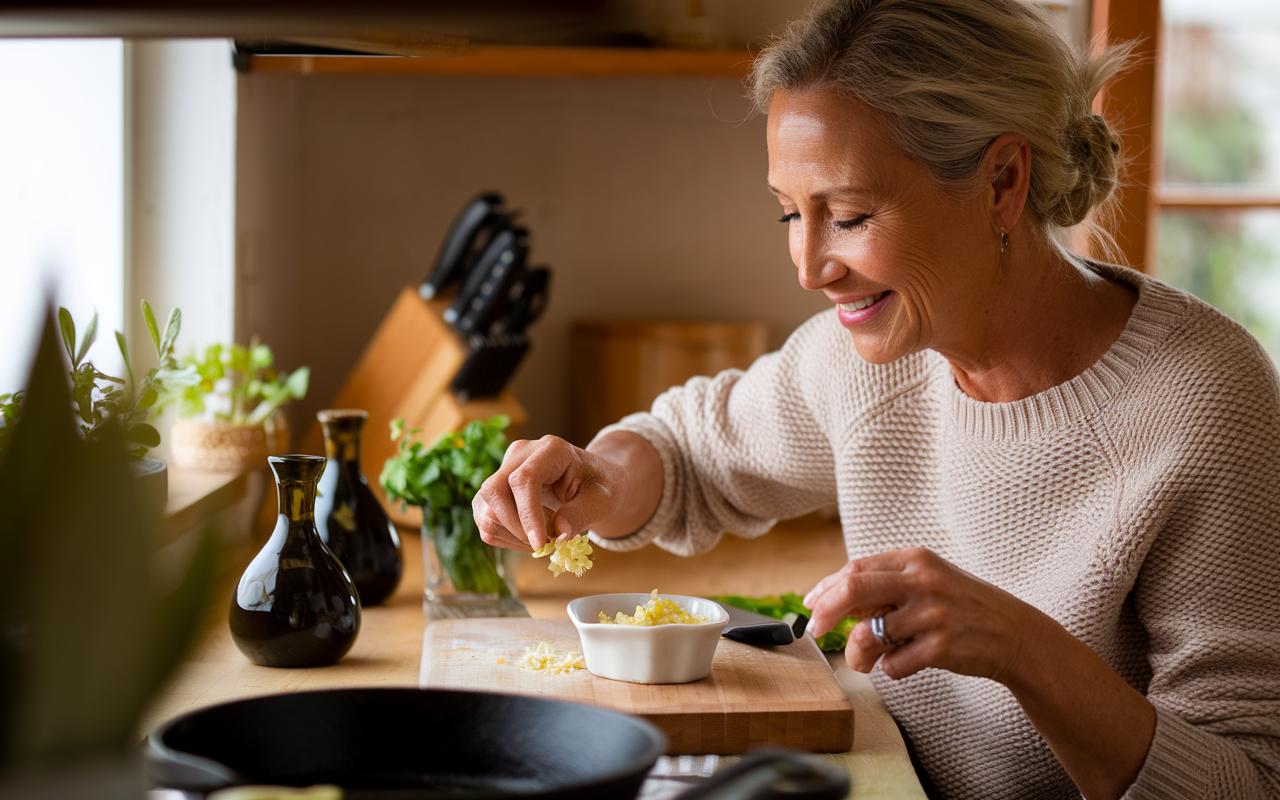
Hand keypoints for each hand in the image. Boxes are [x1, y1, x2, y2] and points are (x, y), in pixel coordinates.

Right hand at [472, 435, 625, 551]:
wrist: (591, 480)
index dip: (528, 514)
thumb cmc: (598, 487)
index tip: (540, 543)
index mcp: (550, 449)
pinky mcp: (496, 489)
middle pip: (494, 491)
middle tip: (544, 545)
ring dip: (510, 535)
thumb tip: (559, 533)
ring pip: (485, 508)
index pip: (524, 479)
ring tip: (542, 539)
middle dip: (516, 527)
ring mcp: (504, 469)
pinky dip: (505, 537)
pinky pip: (485, 518)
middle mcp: (520, 454)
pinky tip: (529, 537)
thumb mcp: (602, 500)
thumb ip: (582, 514)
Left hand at [804, 547, 1044, 684]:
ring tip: (866, 660)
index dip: (825, 589)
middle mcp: (923, 581)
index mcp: (915, 559)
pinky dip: (891, 669)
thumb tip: (831, 600)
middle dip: (825, 613)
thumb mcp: (927, 581)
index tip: (811, 606)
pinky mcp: (942, 647)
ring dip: (858, 654)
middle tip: (817, 632)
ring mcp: (933, 614)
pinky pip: (894, 664)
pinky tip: (904, 663)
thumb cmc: (961, 606)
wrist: (1015, 633)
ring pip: (869, 634)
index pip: (855, 568)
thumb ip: (886, 585)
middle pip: (853, 590)